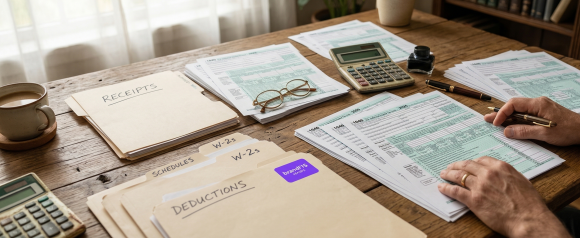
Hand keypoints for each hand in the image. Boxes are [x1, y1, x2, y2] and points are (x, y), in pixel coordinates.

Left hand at [438, 156, 569, 237]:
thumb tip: (501, 175)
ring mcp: (480, 186)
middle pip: (467, 165)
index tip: (467, 164)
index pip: (481, 160)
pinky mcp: (474, 200)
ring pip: (458, 176)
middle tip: (450, 167)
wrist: (529, 220)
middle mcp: (488, 174)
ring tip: (443, 174)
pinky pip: (455, 191)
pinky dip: (446, 188)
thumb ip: (508, 175)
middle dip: (456, 166)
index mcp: (501, 167)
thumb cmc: (529, 204)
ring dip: (448, 174)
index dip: (471, 162)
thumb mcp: (521, 181)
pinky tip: (442, 187)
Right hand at [484, 97, 579, 145]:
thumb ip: (524, 131)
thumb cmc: (569, 130)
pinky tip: (510, 125)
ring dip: (507, 117)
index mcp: (538, 104)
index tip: (495, 123)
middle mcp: (538, 103)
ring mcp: (541, 108)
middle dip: (500, 114)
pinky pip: (526, 115)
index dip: (502, 113)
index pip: (513, 104)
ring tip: (494, 122)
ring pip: (519, 111)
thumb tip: (506, 131)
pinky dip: (516, 120)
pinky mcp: (543, 113)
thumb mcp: (545, 133)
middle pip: (514, 106)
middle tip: (486, 120)